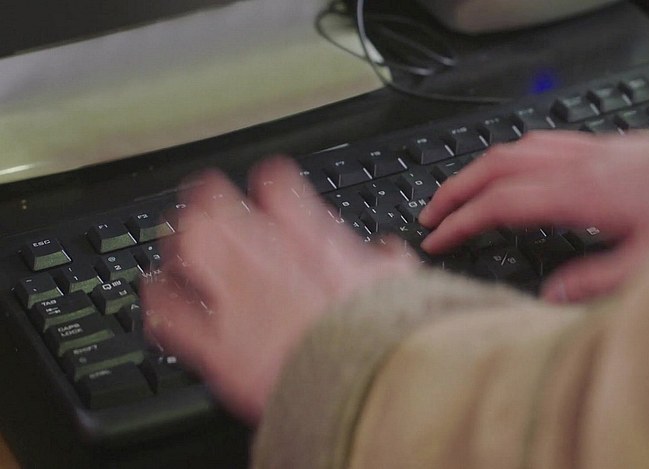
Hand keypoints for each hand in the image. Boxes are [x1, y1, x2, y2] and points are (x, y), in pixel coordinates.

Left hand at [141, 158, 416, 423]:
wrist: (363, 386)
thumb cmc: (382, 337)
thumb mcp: (399, 285)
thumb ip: (387, 262)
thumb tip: (387, 253)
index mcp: (310, 241)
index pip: (277, 185)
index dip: (268, 178)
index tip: (267, 181)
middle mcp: (266, 261)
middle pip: (216, 208)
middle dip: (204, 199)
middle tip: (201, 200)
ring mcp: (236, 301)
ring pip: (187, 250)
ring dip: (177, 240)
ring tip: (173, 237)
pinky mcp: (217, 345)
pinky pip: (171, 314)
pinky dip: (158, 301)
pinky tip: (154, 293)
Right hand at [418, 131, 648, 301]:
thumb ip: (594, 281)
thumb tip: (547, 296)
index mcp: (580, 193)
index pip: (500, 203)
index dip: (461, 221)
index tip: (437, 238)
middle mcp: (578, 163)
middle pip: (495, 165)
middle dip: (454, 189)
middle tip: (429, 214)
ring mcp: (587, 149)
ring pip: (513, 147)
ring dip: (476, 169)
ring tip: (456, 193)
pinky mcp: (600, 145)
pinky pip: (538, 141)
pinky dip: (508, 156)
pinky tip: (509, 170)